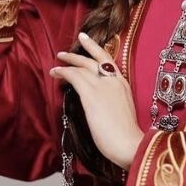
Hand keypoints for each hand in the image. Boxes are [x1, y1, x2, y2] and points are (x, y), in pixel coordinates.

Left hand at [50, 32, 143, 169]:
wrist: (129, 144)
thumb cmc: (126, 136)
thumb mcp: (122, 111)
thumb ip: (111, 102)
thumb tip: (98, 104)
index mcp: (123, 85)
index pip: (108, 61)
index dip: (96, 50)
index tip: (86, 41)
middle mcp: (114, 81)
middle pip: (94, 59)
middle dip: (79, 51)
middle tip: (65, 51)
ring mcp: (103, 86)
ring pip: (82, 66)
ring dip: (68, 62)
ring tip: (57, 62)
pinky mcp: (91, 94)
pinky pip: (74, 76)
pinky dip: (64, 72)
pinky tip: (56, 72)